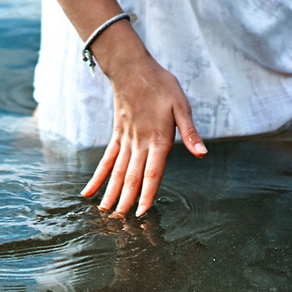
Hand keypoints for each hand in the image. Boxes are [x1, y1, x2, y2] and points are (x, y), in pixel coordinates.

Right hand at [79, 36, 207, 217]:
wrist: (132, 68)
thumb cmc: (161, 85)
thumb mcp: (181, 106)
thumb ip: (190, 133)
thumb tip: (202, 154)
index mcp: (158, 139)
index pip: (153, 172)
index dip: (148, 193)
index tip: (142, 212)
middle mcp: (139, 143)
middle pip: (132, 176)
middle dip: (126, 200)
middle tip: (120, 223)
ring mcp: (125, 140)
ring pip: (117, 172)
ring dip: (111, 193)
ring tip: (104, 213)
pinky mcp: (117, 135)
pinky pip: (106, 160)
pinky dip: (98, 177)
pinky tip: (89, 192)